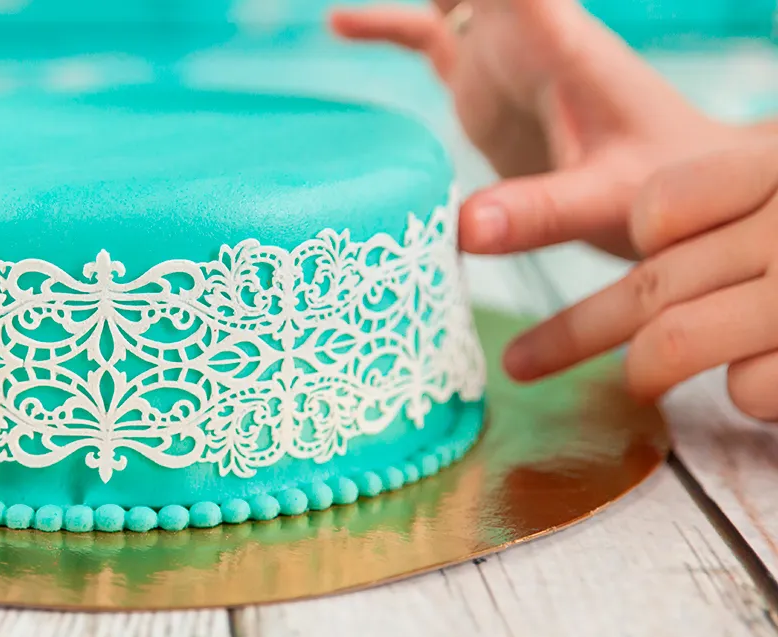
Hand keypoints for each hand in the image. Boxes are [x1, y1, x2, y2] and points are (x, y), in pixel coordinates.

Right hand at [330, 0, 745, 257]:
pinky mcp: (483, 87)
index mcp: (557, 40)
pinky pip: (425, 40)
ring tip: (346, 10)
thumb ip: (542, 211)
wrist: (682, 196)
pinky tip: (339, 23)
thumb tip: (461, 229)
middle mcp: (524, 33)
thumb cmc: (663, 190)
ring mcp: (500, 56)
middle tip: (355, 7)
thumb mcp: (606, 200)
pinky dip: (386, 28)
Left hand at [504, 140, 777, 418]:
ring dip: (645, 369)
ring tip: (640, 382)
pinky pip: (748, 390)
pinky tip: (749, 382)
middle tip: (522, 364)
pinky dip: (742, 395)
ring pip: (674, 340)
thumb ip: (720, 209)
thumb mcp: (776, 198)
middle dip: (572, 331)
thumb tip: (644, 238)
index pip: (660, 206)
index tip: (627, 255)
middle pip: (647, 283)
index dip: (639, 237)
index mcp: (769, 175)